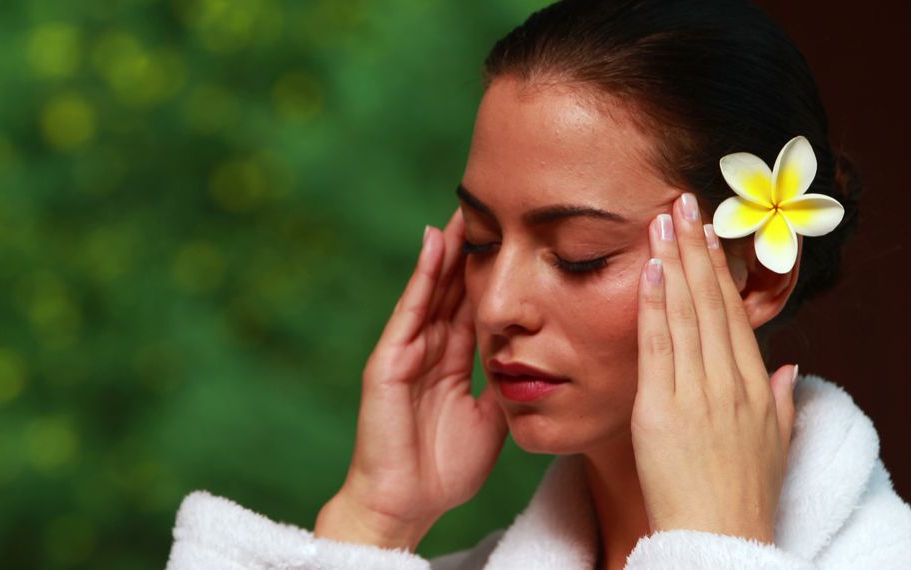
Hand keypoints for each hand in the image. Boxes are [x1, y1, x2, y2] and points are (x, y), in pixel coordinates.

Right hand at [315, 207, 507, 549]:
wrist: (407, 504)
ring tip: (466, 208)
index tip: (518, 236)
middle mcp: (430, 347)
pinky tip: (435, 243)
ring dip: (449, 249)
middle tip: (494, 202)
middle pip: (454, 286)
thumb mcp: (489, 420)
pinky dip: (422, 277)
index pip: (477, 304)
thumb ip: (504, 386)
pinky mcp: (389, 360)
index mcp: (454, 361)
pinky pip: (410, 311)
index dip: (495, 271)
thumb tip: (533, 361)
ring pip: (433, 288)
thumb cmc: (444, 468)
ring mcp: (407, 350)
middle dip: (472, 248)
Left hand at [632, 192, 797, 543]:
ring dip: (675, 264)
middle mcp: (729, 382)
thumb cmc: (743, 496)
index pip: (734, 314)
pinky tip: (650, 272)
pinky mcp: (663, 410)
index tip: (709, 233)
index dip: (721, 270)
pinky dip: (655, 308)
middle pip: (713, 303)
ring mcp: (697, 394)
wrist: (719, 539)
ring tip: (665, 220)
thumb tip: (787, 368)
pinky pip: (659, 349)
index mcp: (755, 386)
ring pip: (687, 316)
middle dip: (698, 249)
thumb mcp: (774, 443)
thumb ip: (780, 401)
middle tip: (684, 202)